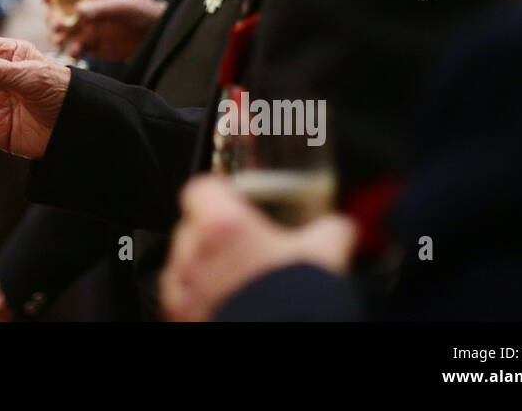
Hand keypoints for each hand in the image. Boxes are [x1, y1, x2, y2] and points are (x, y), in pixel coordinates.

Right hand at [47, 0, 164, 60]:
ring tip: (61, 39)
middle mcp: (82, 6)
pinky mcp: (87, 43)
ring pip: (61, 30)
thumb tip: (78, 10)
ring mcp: (83, 25)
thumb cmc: (140, 10)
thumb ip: (101, 7)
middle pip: (57, 10)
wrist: (152, 35)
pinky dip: (71, 49)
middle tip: (57, 25)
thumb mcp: (123, 4)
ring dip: (57, 34)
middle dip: (53, 17)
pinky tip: (75, 51)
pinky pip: (73, 46)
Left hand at [160, 176, 357, 321]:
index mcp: (223, 224)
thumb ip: (330, 229)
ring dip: (203, 268)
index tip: (232, 199)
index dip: (218, 192)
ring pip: (184, 265)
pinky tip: (230, 304)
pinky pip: (183, 299)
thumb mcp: (324, 253)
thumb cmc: (295, 298)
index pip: (201, 188)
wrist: (285, 334)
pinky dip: (199, 299)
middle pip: (191, 227)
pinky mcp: (181, 316)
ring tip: (237, 281)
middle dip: (212, 234)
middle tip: (243, 247)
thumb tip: (340, 226)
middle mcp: (194, 253)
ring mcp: (183, 288)